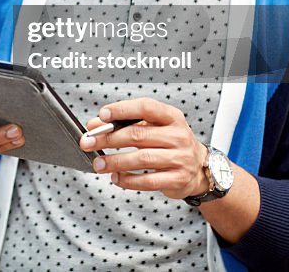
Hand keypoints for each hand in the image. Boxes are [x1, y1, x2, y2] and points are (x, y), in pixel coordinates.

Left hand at [78, 97, 209, 199]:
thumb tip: (94, 126)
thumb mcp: (153, 127)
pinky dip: (128, 180)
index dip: (122, 110)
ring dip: (115, 161)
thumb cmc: (169, 143)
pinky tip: (115, 178)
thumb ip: (125, 123)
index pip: (146, 107)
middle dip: (108, 139)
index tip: (102, 115)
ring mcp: (180, 158)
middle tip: (88, 143)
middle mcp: (178, 136)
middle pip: (138, 135)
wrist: (200, 168)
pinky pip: (148, 181)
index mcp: (172, 117)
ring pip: (141, 159)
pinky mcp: (178, 179)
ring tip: (98, 163)